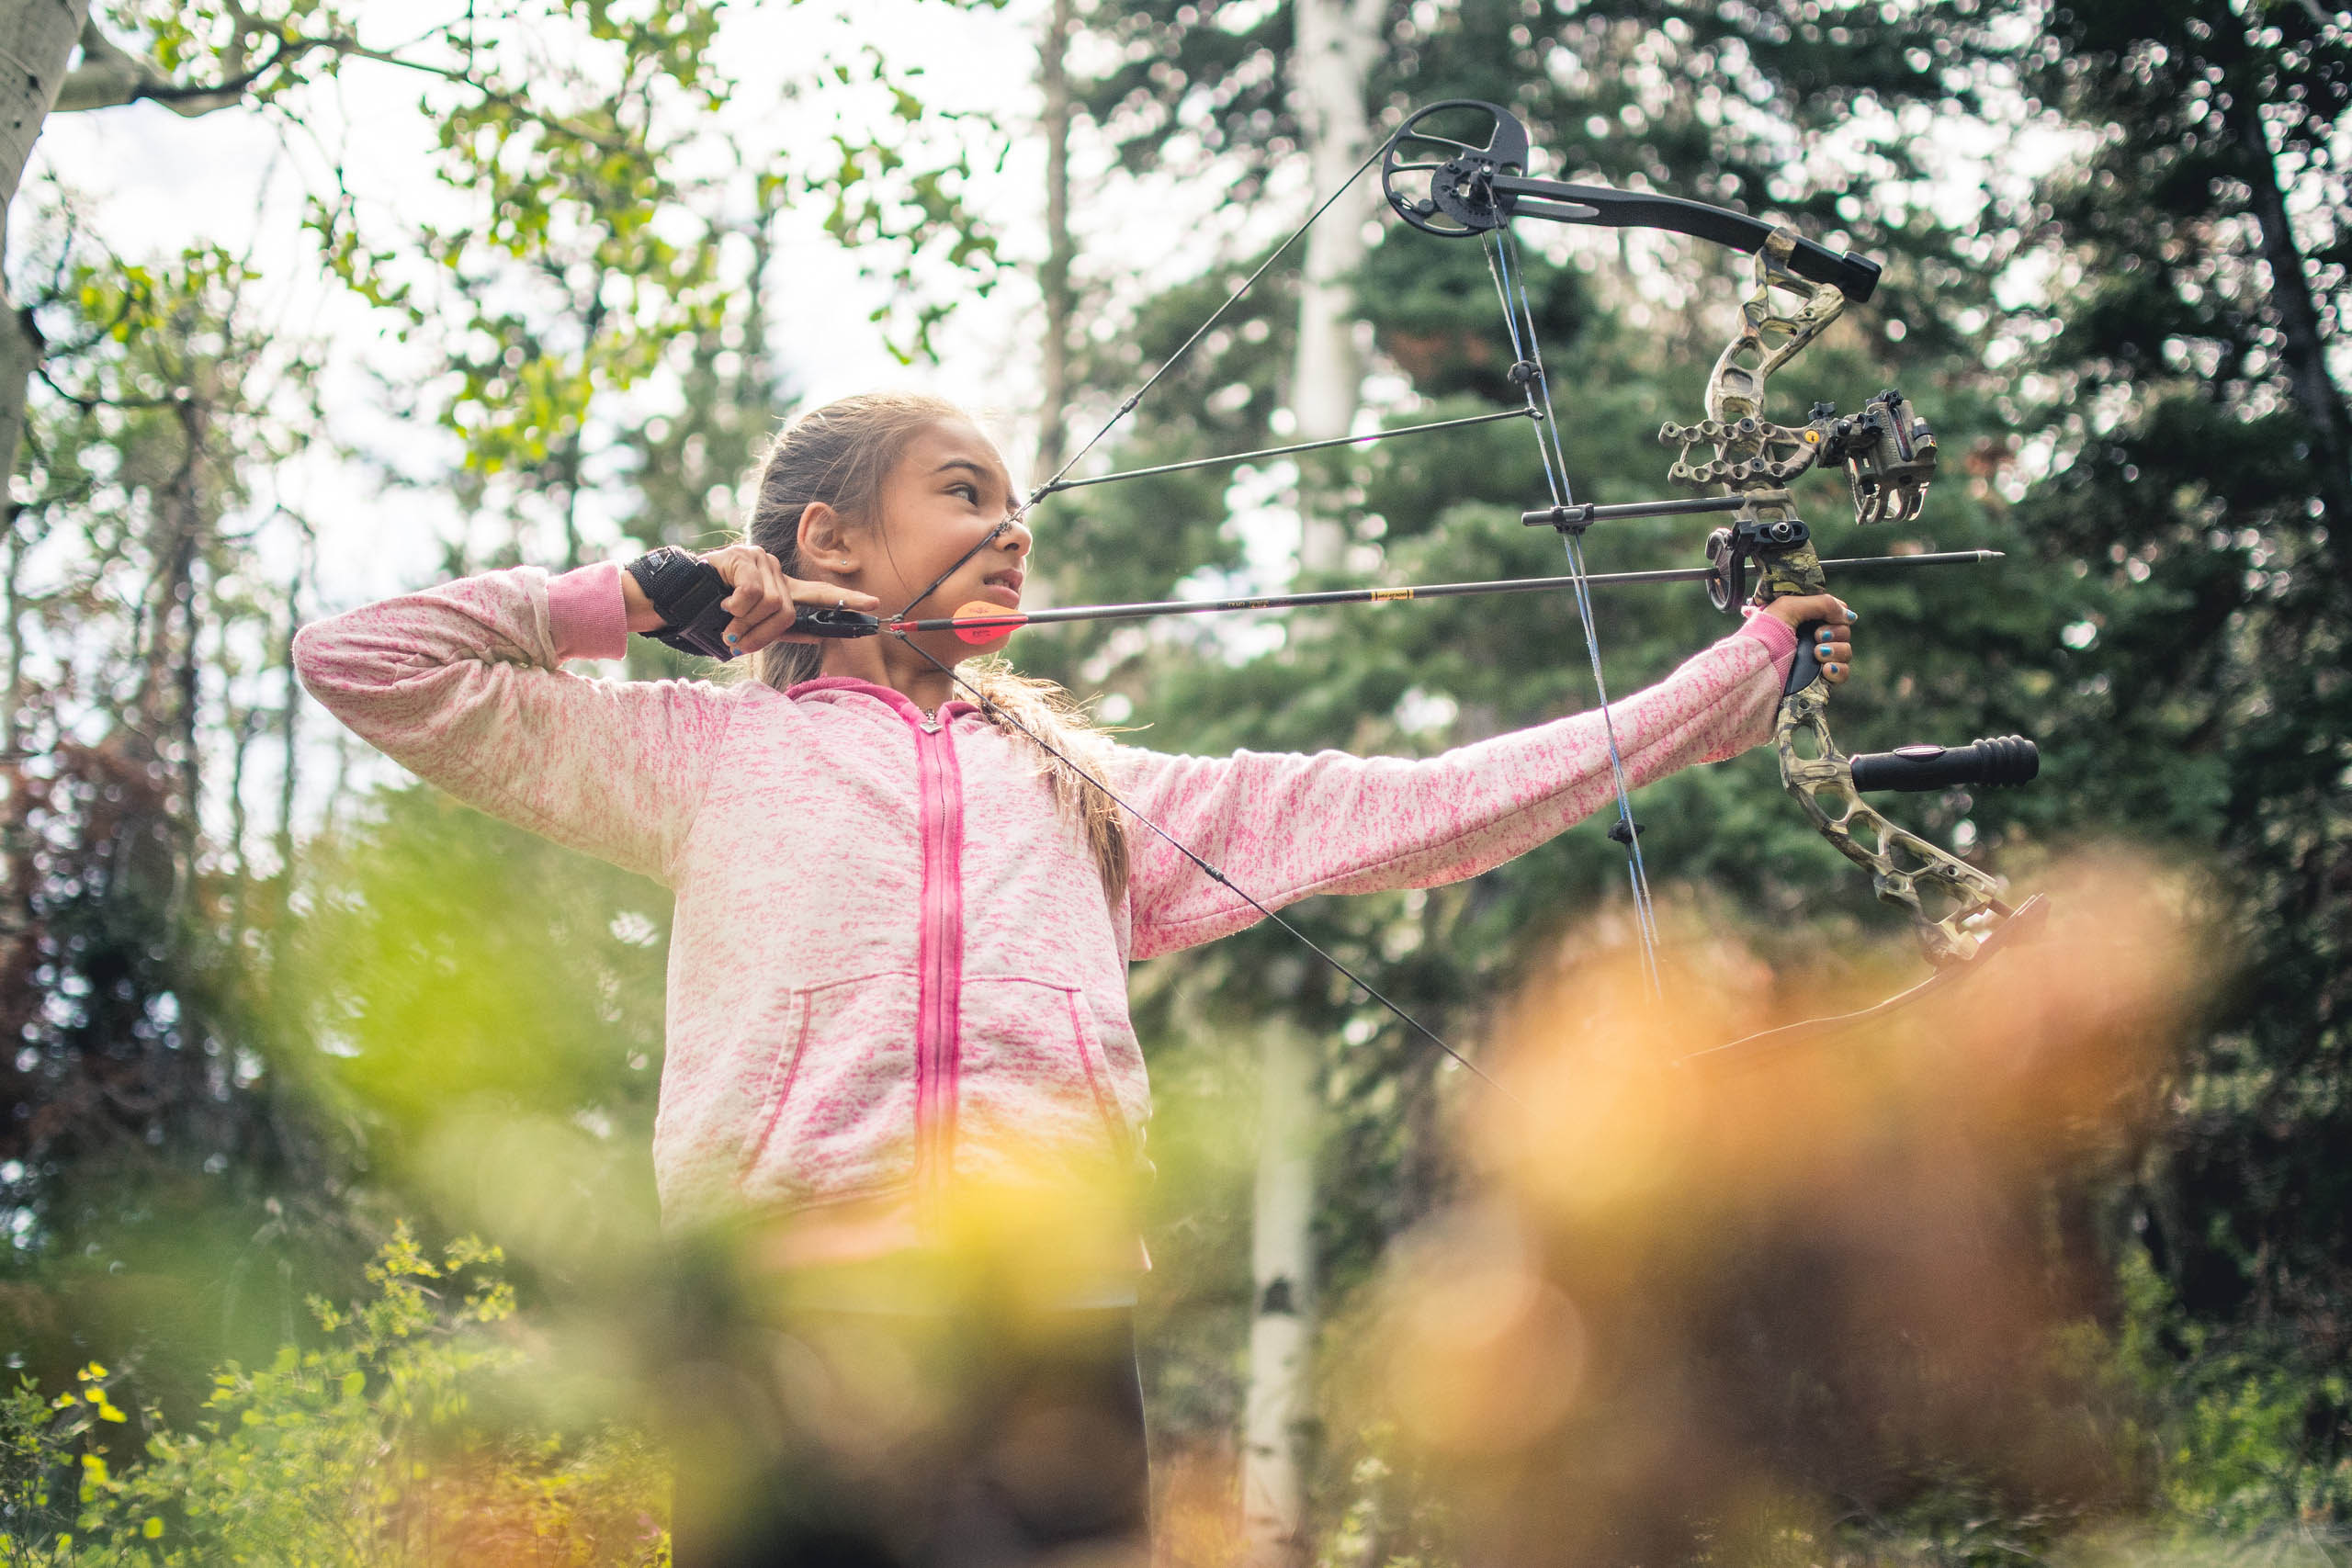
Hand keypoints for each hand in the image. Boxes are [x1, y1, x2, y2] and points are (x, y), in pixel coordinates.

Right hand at [699, 545, 881, 653]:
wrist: (675, 601)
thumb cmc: (709, 616)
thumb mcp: (750, 628)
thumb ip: (781, 631)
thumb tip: (818, 637)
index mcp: (779, 587)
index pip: (819, 593)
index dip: (846, 600)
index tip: (873, 605)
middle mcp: (773, 570)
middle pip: (789, 611)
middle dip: (763, 633)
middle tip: (738, 642)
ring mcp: (758, 560)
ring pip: (773, 604)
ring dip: (746, 623)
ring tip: (727, 622)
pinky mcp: (742, 557)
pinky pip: (753, 594)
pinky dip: (737, 608)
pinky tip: (722, 604)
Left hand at [1758, 592, 1854, 684]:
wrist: (1756, 670)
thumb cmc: (1765, 635)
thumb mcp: (1789, 607)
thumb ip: (1823, 603)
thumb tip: (1848, 615)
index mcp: (1802, 619)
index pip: (1835, 612)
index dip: (1837, 613)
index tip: (1827, 617)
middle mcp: (1810, 639)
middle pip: (1843, 631)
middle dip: (1835, 632)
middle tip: (1817, 636)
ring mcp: (1815, 660)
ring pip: (1846, 651)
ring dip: (1837, 650)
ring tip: (1818, 654)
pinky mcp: (1818, 680)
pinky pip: (1843, 673)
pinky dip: (1839, 670)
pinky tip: (1826, 669)